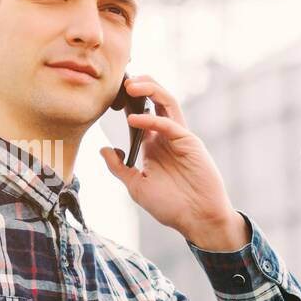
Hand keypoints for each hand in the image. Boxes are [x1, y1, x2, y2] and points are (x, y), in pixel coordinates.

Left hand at [99, 75, 248, 250]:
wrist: (197, 219)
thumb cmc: (170, 205)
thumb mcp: (136, 186)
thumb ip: (119, 167)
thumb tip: (103, 149)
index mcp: (153, 144)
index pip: (141, 112)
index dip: (128, 100)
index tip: (109, 93)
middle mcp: (167, 136)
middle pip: (156, 100)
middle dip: (141, 85)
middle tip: (121, 80)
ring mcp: (180, 137)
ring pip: (167, 102)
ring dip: (150, 90)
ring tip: (131, 85)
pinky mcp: (190, 143)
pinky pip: (171, 124)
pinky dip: (153, 119)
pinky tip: (135, 119)